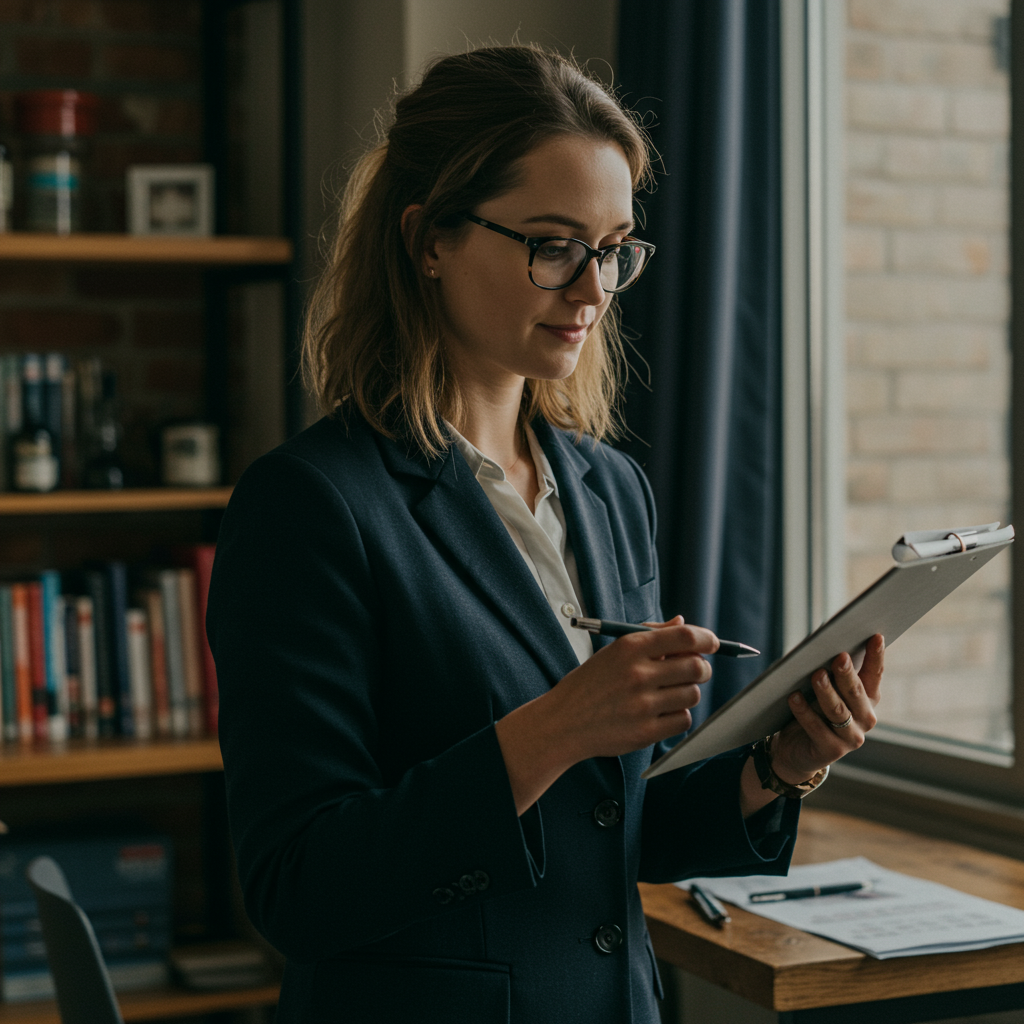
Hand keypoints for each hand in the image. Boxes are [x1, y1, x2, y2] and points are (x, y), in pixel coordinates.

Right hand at [549, 615, 716, 761]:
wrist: (563, 722)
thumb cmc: (590, 684)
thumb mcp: (613, 652)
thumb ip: (650, 635)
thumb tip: (682, 622)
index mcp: (629, 648)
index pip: (684, 636)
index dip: (706, 638)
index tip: (712, 643)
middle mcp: (637, 674)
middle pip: (696, 666)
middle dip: (702, 667)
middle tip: (695, 670)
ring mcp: (642, 705)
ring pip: (692, 694)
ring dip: (687, 692)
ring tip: (668, 693)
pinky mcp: (646, 732)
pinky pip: (683, 719)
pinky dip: (678, 715)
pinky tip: (661, 712)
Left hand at [770, 633, 884, 784]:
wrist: (797, 750)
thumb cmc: (812, 711)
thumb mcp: (824, 691)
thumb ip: (830, 673)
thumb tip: (824, 646)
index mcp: (867, 699)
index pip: (875, 674)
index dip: (876, 656)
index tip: (875, 636)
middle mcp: (865, 718)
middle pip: (856, 692)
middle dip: (847, 674)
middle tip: (839, 657)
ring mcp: (851, 737)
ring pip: (837, 711)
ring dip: (826, 692)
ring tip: (816, 675)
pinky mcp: (832, 751)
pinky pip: (816, 728)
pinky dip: (804, 711)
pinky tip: (793, 697)